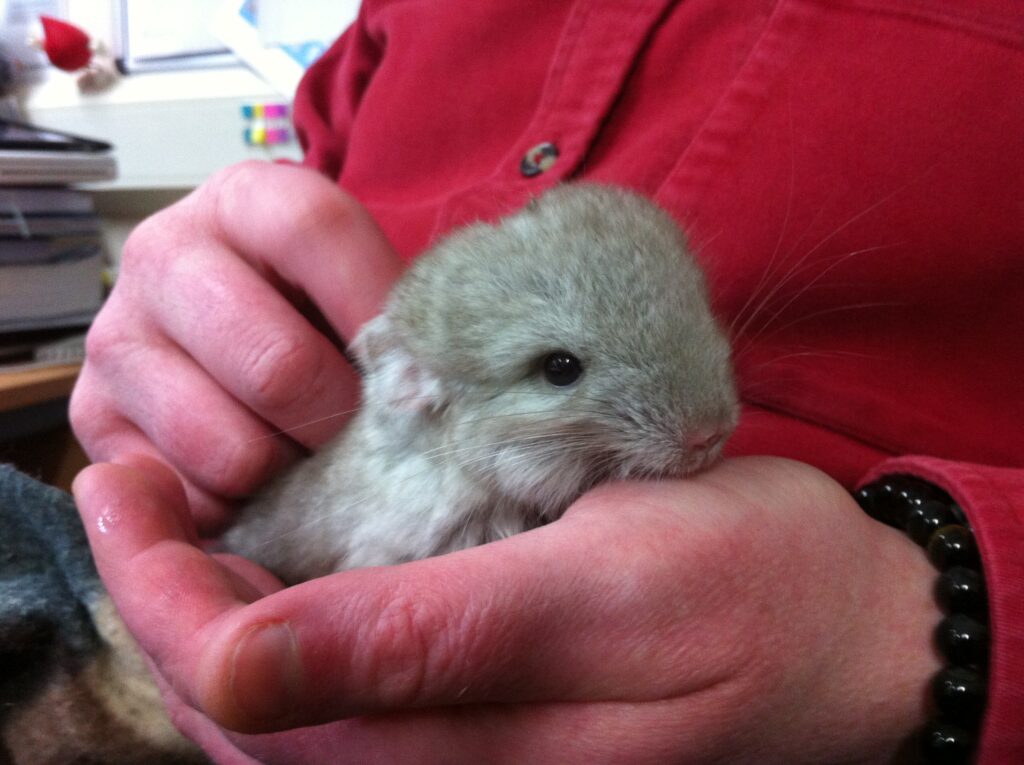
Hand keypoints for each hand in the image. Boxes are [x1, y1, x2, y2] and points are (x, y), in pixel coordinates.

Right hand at [70, 162, 403, 531]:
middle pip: (276, 367)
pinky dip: (237, 507)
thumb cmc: (316, 309)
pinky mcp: (91, 418)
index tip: (410, 367)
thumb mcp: (359, 285)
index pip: (317, 235)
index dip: (376, 311)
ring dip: (287, 474)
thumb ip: (392, 317)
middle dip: (336, 420)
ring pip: (229, 448)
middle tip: (357, 433)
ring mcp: (117, 337)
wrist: (234, 329)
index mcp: (244, 200)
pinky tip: (257, 479)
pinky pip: (186, 497)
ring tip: (306, 455)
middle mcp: (163, 254)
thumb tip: (419, 391)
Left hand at [74, 455, 940, 763]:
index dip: (158, 596)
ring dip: (224, 598)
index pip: (247, 692)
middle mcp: (447, 763)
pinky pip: (357, 665)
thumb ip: (428, 639)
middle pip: (251, 698)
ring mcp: (467, 737)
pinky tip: (292, 538)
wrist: (850, 624)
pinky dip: (298, 601)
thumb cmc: (754, 593)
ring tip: (190, 504)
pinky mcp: (489, 696)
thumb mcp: (605, 594)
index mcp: (463, 754)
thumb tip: (232, 663)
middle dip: (170, 594)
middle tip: (139, 481)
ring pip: (294, 686)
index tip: (119, 487)